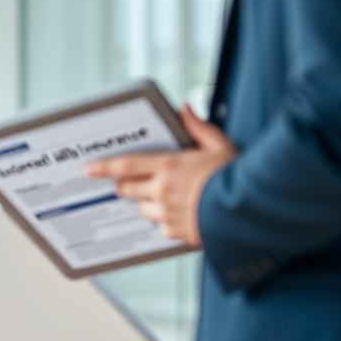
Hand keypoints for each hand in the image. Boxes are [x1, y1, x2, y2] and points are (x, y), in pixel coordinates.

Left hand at [84, 104, 237, 245]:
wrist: (251, 209)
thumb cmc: (236, 175)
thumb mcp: (219, 144)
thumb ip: (197, 127)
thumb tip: (184, 108)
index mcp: (169, 166)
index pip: (126, 166)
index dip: (104, 167)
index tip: (89, 169)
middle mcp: (163, 191)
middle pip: (128, 189)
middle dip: (124, 185)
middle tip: (126, 183)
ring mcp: (168, 213)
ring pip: (143, 208)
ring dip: (147, 202)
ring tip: (166, 197)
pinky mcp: (177, 232)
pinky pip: (160, 226)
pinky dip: (165, 220)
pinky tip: (181, 213)